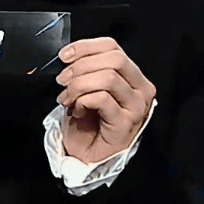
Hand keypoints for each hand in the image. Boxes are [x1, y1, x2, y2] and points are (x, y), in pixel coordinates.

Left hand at [54, 36, 156, 164]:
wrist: (88, 157)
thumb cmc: (88, 124)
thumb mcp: (87, 90)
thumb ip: (86, 71)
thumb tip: (69, 55)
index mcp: (133, 77)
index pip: (113, 47)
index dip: (86, 46)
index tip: (64, 55)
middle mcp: (141, 89)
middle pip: (114, 59)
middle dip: (81, 66)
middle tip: (62, 80)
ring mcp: (136, 107)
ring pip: (107, 78)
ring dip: (78, 85)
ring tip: (66, 98)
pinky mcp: (126, 122)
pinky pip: (101, 99)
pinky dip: (82, 100)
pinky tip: (76, 110)